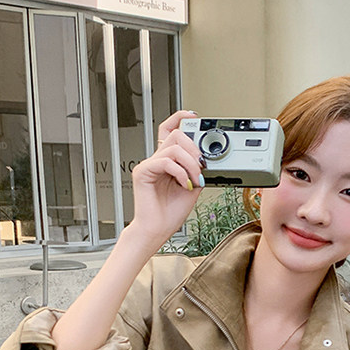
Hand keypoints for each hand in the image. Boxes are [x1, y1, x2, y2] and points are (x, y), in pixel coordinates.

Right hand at [127, 110, 205, 251]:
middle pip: (175, 134)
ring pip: (173, 146)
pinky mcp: (142, 172)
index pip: (170, 130)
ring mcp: (148, 164)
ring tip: (194, 180)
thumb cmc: (169, 214)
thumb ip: (197, 171)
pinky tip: (184, 184)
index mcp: (167, 161)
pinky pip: (165, 161)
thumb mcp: (192, 187)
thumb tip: (207, 160)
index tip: (195, 118)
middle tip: (201, 167)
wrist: (157, 230)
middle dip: (194, 148)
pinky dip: (180, 171)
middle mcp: (157, 160)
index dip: (181, 119)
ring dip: (190, 162)